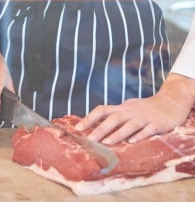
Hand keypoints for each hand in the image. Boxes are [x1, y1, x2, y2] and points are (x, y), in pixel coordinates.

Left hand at [76, 73, 194, 144]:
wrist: (169, 103)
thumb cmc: (142, 109)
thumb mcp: (126, 110)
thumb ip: (112, 117)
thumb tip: (92, 125)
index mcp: (121, 108)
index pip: (102, 110)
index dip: (89, 118)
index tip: (77, 128)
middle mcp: (130, 112)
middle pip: (113, 118)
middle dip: (100, 129)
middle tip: (90, 139)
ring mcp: (144, 117)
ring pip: (129, 125)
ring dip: (117, 134)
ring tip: (106, 143)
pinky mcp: (157, 124)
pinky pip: (148, 130)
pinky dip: (140, 135)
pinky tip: (133, 142)